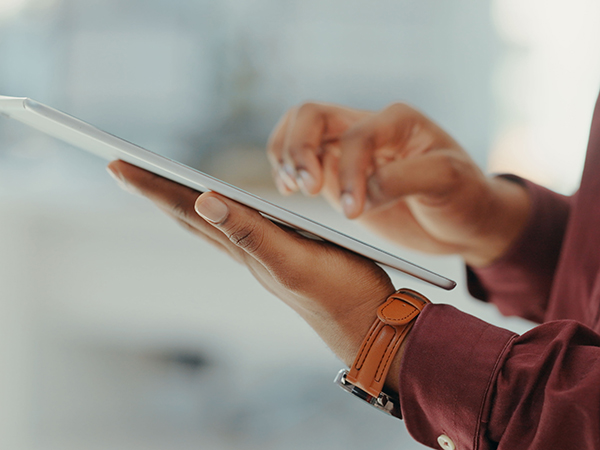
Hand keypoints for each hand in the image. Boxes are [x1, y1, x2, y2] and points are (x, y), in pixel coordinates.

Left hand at [107, 161, 401, 388]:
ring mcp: (262, 256)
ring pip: (210, 224)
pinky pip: (236, 229)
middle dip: (155, 191)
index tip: (117, 166)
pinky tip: (219, 210)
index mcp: (245, 248)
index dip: (153, 188)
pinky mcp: (283, 256)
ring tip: (159, 185)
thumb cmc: (341, 293)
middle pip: (190, 216)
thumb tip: (203, 201)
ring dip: (180, 201)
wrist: (370, 326)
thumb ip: (252, 233)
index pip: (188, 211)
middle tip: (122, 169)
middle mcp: (246, 252)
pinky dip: (217, 213)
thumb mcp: (295, 261)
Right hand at [267, 102, 529, 266]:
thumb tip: (363, 191)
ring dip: (285, 155)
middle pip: (312, 115)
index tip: (355, 210)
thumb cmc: (464, 195)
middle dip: (299, 149)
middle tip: (305, 188)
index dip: (350, 171)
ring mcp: (348, 150)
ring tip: (290, 188)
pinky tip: (289, 190)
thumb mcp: (447, 181)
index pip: (356, 135)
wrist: (464, 219)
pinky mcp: (337, 174)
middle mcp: (367, 127)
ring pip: (298, 130)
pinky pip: (299, 160)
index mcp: (397, 121)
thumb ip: (404, 179)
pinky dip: (285, 169)